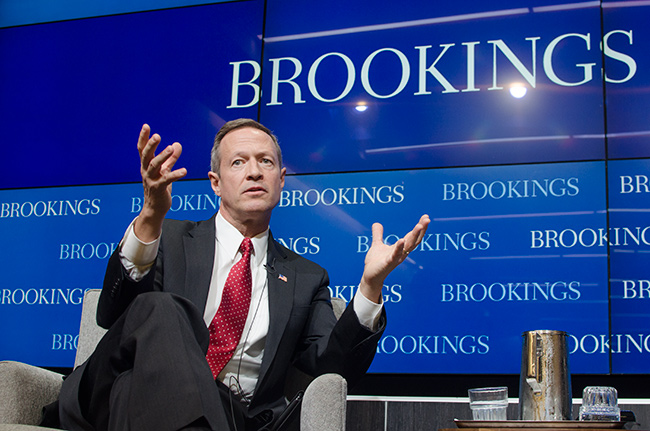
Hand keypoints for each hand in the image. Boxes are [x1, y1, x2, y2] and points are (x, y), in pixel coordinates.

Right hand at [134, 124, 186, 241]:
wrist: (155, 208)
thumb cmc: (159, 187)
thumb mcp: (165, 170)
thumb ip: (171, 158)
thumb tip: (177, 144)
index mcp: (146, 165)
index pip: (142, 149)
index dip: (144, 138)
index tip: (146, 126)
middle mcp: (146, 171)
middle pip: (146, 155)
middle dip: (151, 145)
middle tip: (157, 136)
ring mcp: (151, 180)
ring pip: (154, 166)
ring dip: (163, 156)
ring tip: (171, 148)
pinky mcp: (158, 188)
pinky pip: (166, 180)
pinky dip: (175, 174)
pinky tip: (184, 171)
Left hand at [358, 214, 429, 302]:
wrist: (370, 277)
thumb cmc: (376, 263)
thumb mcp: (377, 245)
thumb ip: (378, 235)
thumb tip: (377, 223)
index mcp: (400, 248)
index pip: (412, 236)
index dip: (420, 227)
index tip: (426, 216)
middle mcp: (401, 253)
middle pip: (414, 240)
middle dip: (421, 229)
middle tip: (427, 219)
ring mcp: (396, 258)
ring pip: (408, 246)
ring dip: (414, 236)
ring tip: (419, 225)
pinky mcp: (388, 263)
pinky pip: (395, 255)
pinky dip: (399, 248)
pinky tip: (401, 240)